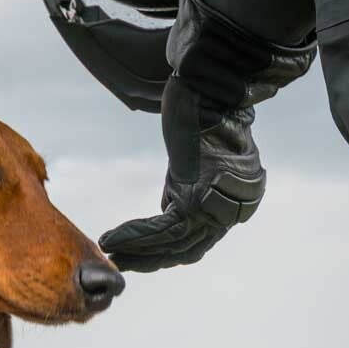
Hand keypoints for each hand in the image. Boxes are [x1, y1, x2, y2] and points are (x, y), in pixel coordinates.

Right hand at [100, 0, 314, 273]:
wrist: (211, 83)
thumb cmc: (204, 109)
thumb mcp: (197, 157)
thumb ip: (188, 184)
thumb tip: (168, 205)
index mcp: (240, 198)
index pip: (202, 239)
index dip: (167, 252)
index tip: (138, 257)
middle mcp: (236, 205)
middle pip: (190, 249)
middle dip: (151, 259)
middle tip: (119, 264)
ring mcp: (221, 204)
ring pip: (176, 244)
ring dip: (138, 252)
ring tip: (109, 253)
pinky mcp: (200, 197)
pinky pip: (165, 229)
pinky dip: (136, 236)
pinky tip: (113, 239)